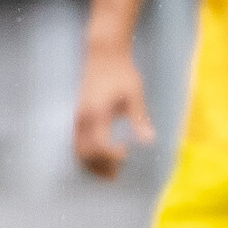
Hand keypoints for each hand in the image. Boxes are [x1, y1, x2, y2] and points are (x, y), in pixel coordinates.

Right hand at [73, 43, 154, 178]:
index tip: (126, 155)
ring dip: (92, 163)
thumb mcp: (135, 93)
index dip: (110, 156)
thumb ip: (140, 118)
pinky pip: (78, 142)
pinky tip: (103, 158)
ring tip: (110, 172)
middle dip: (99, 166)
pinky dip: (88, 154)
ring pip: (78, 150)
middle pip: (84, 153)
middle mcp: (83, 117)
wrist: (103, 53)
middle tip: (117, 174)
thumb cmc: (121, 71)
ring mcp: (78, 117)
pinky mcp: (78, 116)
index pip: (98, 144)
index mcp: (96, 112)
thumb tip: (149, 141)